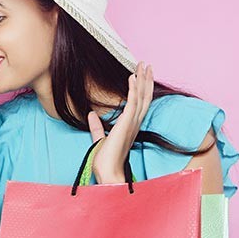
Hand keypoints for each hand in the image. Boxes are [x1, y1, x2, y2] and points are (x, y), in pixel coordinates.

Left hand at [88, 62, 153, 183]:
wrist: (107, 172)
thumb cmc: (105, 160)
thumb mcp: (99, 139)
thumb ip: (96, 127)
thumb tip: (90, 115)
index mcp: (130, 126)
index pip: (139, 103)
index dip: (142, 89)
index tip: (141, 75)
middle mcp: (134, 123)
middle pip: (144, 97)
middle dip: (146, 80)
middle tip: (147, 65)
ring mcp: (132, 123)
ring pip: (141, 96)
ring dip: (143, 79)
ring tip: (143, 65)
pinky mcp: (126, 124)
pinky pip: (133, 102)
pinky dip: (133, 89)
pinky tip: (132, 77)